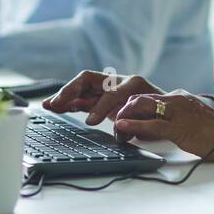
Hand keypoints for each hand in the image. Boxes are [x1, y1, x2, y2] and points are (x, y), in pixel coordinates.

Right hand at [43, 70, 162, 125]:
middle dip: (71, 91)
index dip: (100, 106)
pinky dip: (67, 102)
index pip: (111, 92)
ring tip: (48, 104)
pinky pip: (80, 97)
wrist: (165, 112)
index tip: (91, 122)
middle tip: (57, 103)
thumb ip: (135, 125)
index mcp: (133, 84)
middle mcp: (117, 81)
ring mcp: (106, 88)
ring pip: (80, 87)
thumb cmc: (160, 116)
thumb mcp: (153, 121)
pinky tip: (54, 106)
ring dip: (64, 95)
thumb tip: (120, 133)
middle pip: (89, 79)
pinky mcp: (99, 97)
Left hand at [111, 90, 213, 171]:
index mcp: (180, 98)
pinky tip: (122, 126)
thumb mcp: (192, 120)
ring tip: (115, 125)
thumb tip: (158, 126)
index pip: (148, 96)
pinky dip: (134, 124)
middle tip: (113, 121)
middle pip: (140, 97)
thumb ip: (176, 119)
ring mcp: (178, 112)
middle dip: (123, 108)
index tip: (121, 115)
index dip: (131, 105)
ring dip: (124, 115)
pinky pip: (152, 124)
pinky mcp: (180, 127)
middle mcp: (177, 100)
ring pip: (142, 105)